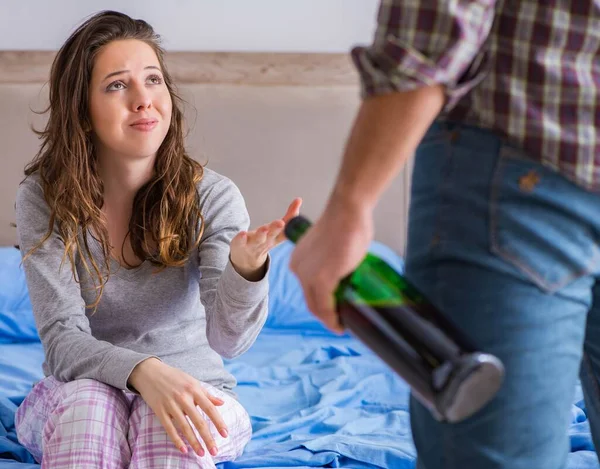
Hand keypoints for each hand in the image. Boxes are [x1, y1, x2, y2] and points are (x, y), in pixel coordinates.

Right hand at [128, 358, 227, 456]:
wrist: (150, 372)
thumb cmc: (174, 377)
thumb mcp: (192, 382)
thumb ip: (207, 394)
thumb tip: (222, 402)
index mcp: (194, 389)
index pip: (210, 408)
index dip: (218, 422)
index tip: (225, 434)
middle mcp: (184, 398)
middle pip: (199, 421)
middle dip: (207, 438)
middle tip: (215, 451)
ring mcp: (171, 405)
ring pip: (185, 427)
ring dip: (194, 442)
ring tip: (201, 453)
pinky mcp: (160, 411)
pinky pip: (169, 429)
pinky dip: (176, 440)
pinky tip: (184, 450)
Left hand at [230, 197, 301, 280]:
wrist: (246, 260)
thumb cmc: (264, 240)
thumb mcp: (278, 230)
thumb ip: (289, 217)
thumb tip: (299, 200)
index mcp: (276, 237)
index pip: (285, 232)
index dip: (290, 224)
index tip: (295, 215)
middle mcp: (266, 241)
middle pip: (272, 235)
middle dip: (276, 229)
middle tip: (281, 223)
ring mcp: (253, 244)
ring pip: (258, 239)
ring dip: (261, 234)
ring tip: (264, 228)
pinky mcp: (239, 245)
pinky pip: (240, 242)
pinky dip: (241, 239)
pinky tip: (243, 233)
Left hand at [289, 197, 373, 333]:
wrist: (347, 210)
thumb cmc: (346, 222)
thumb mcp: (332, 245)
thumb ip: (334, 260)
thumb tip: (349, 271)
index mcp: (299, 260)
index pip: (308, 289)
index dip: (321, 303)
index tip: (335, 311)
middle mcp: (298, 269)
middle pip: (311, 301)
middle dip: (325, 315)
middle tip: (341, 322)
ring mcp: (308, 275)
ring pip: (317, 307)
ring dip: (330, 320)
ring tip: (343, 326)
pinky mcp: (321, 279)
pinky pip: (325, 307)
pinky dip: (333, 319)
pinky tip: (341, 326)